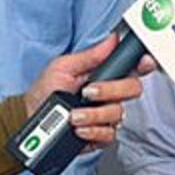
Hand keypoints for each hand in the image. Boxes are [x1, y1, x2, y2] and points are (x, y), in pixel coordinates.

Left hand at [24, 34, 155, 148]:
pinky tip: (79, 128)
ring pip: (118, 113)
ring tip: (74, 115)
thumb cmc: (45, 90)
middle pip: (132, 89)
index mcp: (104, 74)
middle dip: (111, 90)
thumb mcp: (64, 66)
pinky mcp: (101, 135)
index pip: (133, 67)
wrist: (31, 120)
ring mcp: (107, 115)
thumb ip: (90, 55)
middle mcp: (110, 94)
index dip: (144, 63)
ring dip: (94, 114)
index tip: (144, 62)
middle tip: (88, 92)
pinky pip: (109, 134)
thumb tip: (112, 39)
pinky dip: (93, 131)